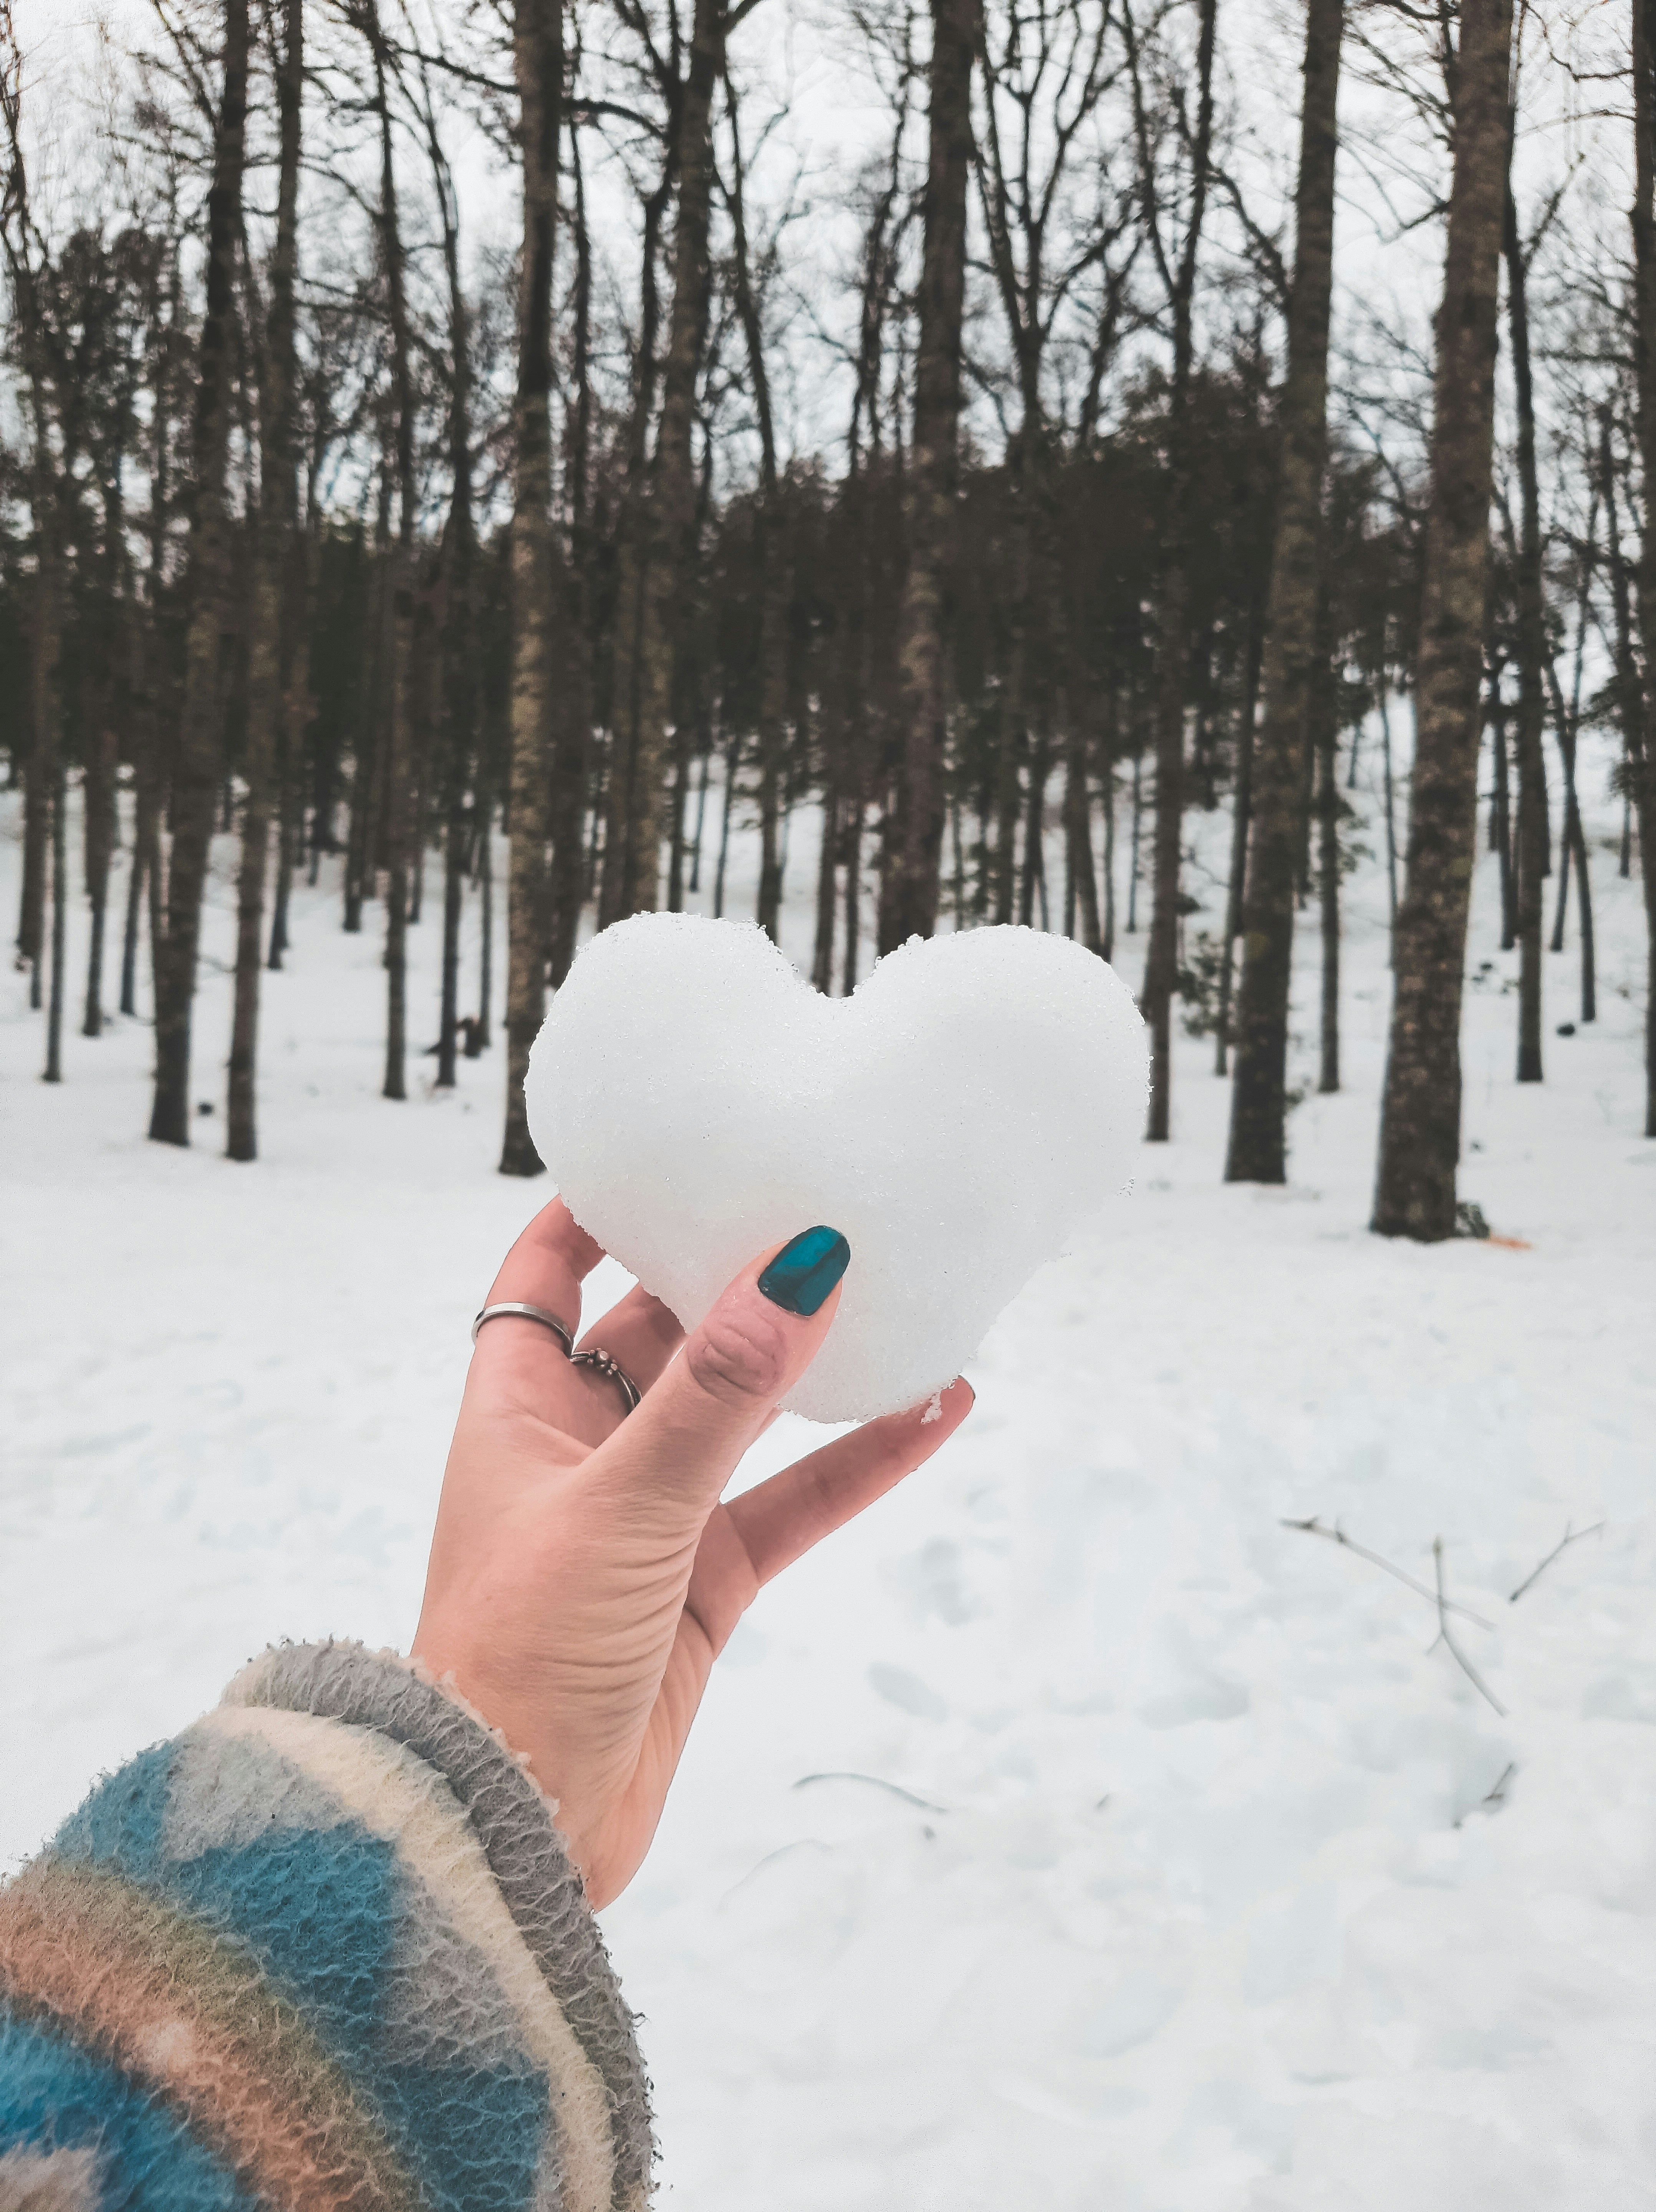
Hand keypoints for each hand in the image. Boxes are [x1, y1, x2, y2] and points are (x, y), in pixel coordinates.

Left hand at [412, 1199, 972, 1908]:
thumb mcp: (623, 1502)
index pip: (546, 1274)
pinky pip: (790, 1504)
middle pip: (662, 1332)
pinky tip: (933, 1412)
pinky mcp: (701, 1588)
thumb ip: (718, 1391)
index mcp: (516, 1409)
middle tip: (818, 1205)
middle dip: (733, 1276)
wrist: (512, 1832)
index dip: (596, 1209)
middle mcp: (578, 1450)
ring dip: (814, 1368)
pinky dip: (856, 1464)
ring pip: (743, 1417)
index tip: (670, 1149)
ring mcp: (646, 1519)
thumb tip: (796, 1265)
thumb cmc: (519, 1656)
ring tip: (901, 1295)